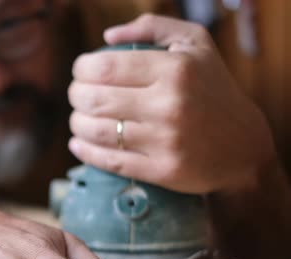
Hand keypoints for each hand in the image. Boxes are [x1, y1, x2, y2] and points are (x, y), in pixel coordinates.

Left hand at [68, 14, 275, 193]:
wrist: (244, 148)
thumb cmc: (213, 89)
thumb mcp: (195, 44)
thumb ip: (152, 27)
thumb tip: (107, 37)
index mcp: (175, 70)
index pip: (104, 67)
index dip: (81, 69)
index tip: (82, 71)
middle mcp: (170, 104)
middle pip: (93, 99)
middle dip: (75, 95)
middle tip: (78, 95)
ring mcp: (166, 140)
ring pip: (96, 131)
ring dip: (77, 123)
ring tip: (80, 118)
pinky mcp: (162, 171)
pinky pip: (109, 161)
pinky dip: (84, 151)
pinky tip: (78, 143)